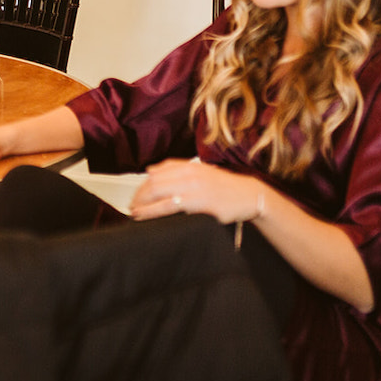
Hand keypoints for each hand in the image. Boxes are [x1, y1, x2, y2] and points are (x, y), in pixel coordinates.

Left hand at [130, 159, 265, 223]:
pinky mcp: (198, 202)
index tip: (135, 193)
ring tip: (134, 211)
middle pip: (154, 182)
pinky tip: (144, 215)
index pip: (158, 172)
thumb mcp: (201, 172)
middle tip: (131, 205)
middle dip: (139, 195)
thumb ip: (176, 169)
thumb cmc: (225, 186)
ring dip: (142, 203)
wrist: (250, 195)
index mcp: (189, 165)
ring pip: (158, 193)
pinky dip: (152, 211)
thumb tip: (150, 170)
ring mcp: (193, 187)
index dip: (142, 183)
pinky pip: (169, 206)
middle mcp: (189, 173)